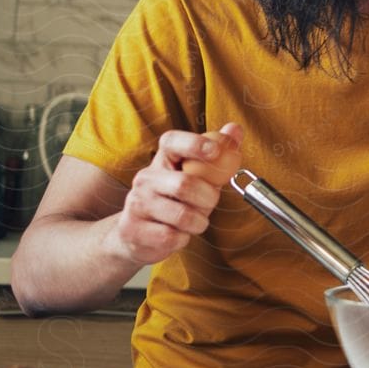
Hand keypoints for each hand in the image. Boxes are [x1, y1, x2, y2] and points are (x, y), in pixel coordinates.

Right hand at [103, 124, 242, 265]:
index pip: (172, 142)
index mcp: (161, 161)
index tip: (215, 151)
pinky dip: (183, 238)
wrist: (134, 234)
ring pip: (181, 215)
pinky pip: (171, 237)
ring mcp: (136, 204)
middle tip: (210, 203)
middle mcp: (145, 178)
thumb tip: (235, 129)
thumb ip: (217, 153)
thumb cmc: (173, 200)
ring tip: (194, 221)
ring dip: (198, 222)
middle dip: (208, 198)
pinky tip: (177, 234)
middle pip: (184, 184)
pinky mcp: (133, 229)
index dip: (194, 143)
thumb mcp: (195, 176)